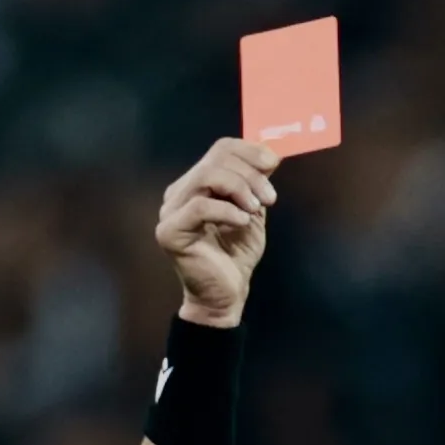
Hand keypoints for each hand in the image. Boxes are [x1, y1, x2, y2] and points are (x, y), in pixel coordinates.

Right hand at [154, 138, 279, 326]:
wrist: (225, 296)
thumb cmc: (236, 256)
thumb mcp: (253, 211)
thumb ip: (256, 183)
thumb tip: (271, 153)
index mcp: (197, 183)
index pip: (221, 149)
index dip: (249, 150)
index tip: (274, 163)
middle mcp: (179, 192)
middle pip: (215, 159)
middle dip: (249, 174)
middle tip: (270, 197)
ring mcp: (171, 211)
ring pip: (206, 176)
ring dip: (239, 188)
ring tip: (257, 208)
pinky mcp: (170, 231)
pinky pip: (199, 206)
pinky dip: (227, 210)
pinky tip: (242, 222)